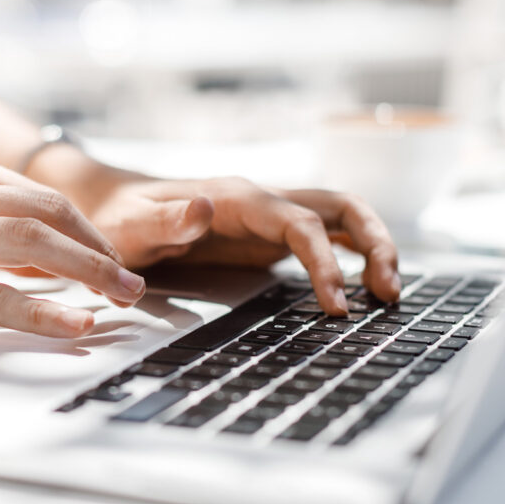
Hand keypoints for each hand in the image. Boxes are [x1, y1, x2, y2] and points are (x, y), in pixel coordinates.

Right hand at [0, 149, 145, 348]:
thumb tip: (59, 254)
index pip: (43, 197)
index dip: (89, 233)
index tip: (113, 263)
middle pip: (47, 214)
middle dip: (100, 251)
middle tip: (132, 284)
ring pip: (29, 245)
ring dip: (87, 272)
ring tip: (123, 298)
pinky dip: (43, 311)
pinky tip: (77, 323)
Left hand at [87, 176, 399, 315]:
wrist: (115, 204)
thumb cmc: (122, 218)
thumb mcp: (133, 225)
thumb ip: (167, 222)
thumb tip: (205, 210)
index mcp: (237, 199)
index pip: (300, 223)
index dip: (325, 262)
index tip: (336, 304)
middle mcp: (261, 201)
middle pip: (340, 207)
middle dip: (374, 244)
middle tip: (389, 294)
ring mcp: (267, 216)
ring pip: (339, 217)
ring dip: (372, 247)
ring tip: (387, 293)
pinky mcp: (266, 234)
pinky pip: (321, 236)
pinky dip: (349, 255)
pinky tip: (358, 284)